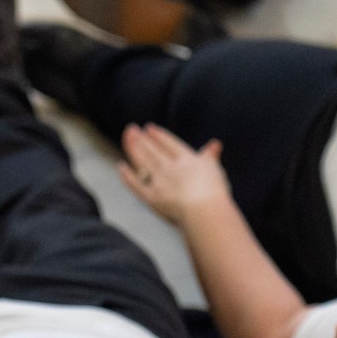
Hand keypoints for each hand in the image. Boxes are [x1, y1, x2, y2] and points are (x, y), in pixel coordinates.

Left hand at [117, 124, 232, 226]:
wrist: (204, 209)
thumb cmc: (214, 191)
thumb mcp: (215, 169)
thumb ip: (210, 156)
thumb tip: (215, 144)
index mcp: (186, 160)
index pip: (170, 144)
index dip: (159, 135)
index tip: (149, 128)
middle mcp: (170, 168)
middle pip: (153, 150)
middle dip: (141, 139)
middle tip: (131, 128)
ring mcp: (159, 182)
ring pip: (143, 162)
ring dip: (133, 149)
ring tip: (126, 138)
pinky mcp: (152, 197)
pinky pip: (137, 185)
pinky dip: (127, 176)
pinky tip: (121, 166)